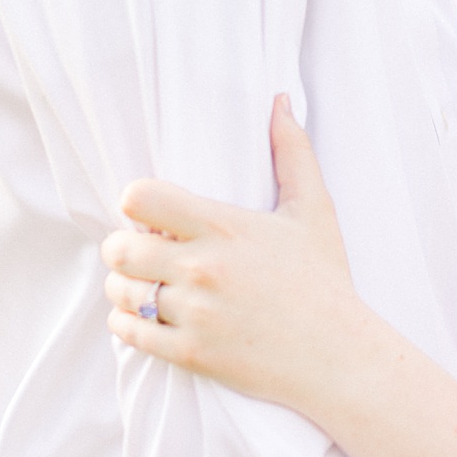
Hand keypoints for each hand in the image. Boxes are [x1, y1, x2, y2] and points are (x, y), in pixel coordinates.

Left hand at [102, 97, 359, 408]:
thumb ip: (293, 151)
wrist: (337, 356)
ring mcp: (194, 314)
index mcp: (224, 227)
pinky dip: (128, 323)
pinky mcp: (190, 353)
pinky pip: (129, 333)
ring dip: (123, 286)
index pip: (140, 198)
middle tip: (140, 251)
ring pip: (119, 291)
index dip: (137, 202)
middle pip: (118, 248)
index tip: (152, 213)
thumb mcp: (314, 211)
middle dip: (123, 247)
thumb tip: (281, 100)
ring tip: (143, 284)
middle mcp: (203, 269)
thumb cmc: (324, 280)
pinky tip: (147, 316)